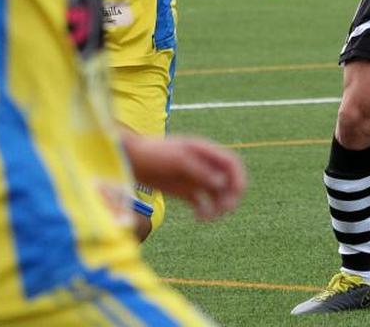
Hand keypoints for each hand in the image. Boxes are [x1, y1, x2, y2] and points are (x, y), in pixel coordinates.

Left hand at [122, 133, 246, 220]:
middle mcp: (204, 166)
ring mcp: (194, 179)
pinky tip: (198, 218)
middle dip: (231, 196)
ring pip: (217, 195)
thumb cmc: (153, 154)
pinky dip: (205, 212)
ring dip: (218, 207)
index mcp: (205, 152)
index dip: (239, 177)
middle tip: (225, 209)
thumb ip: (200, 171)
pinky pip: (202, 204)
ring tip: (207, 217)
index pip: (232, 163)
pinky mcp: (184, 191)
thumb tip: (222, 182)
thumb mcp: (178, 160)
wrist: (129, 159)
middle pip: (228, 181)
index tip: (238, 193)